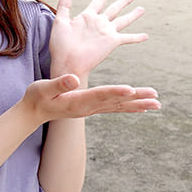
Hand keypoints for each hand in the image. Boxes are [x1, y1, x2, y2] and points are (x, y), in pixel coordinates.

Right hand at [22, 74, 159, 123]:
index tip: (131, 89)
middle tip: (156, 97)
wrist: (35, 112)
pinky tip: (140, 106)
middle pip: (117, 102)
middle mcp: (89, 108)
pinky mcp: (92, 107)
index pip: (101, 95)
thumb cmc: (38, 97)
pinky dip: (129, 106)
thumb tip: (73, 79)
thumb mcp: (44, 88)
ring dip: (138, 104)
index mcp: (79, 101)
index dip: (116, 91)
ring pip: (119, 106)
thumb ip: (59, 83)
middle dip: (137, 99)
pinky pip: (115, 108)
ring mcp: (92, 109)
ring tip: (156, 103)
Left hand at [48, 0, 148, 80]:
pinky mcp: (111, 42)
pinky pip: (127, 37)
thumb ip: (64, 7)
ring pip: (123, 20)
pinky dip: (137, 37)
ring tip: (141, 9)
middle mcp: (99, 23)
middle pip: (114, 9)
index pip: (98, 2)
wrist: (67, 63)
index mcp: (86, 17)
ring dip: (133, 15)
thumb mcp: (60, 22)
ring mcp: (106, 32)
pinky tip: (145, 36)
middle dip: (123, 2)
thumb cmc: (60, 46)